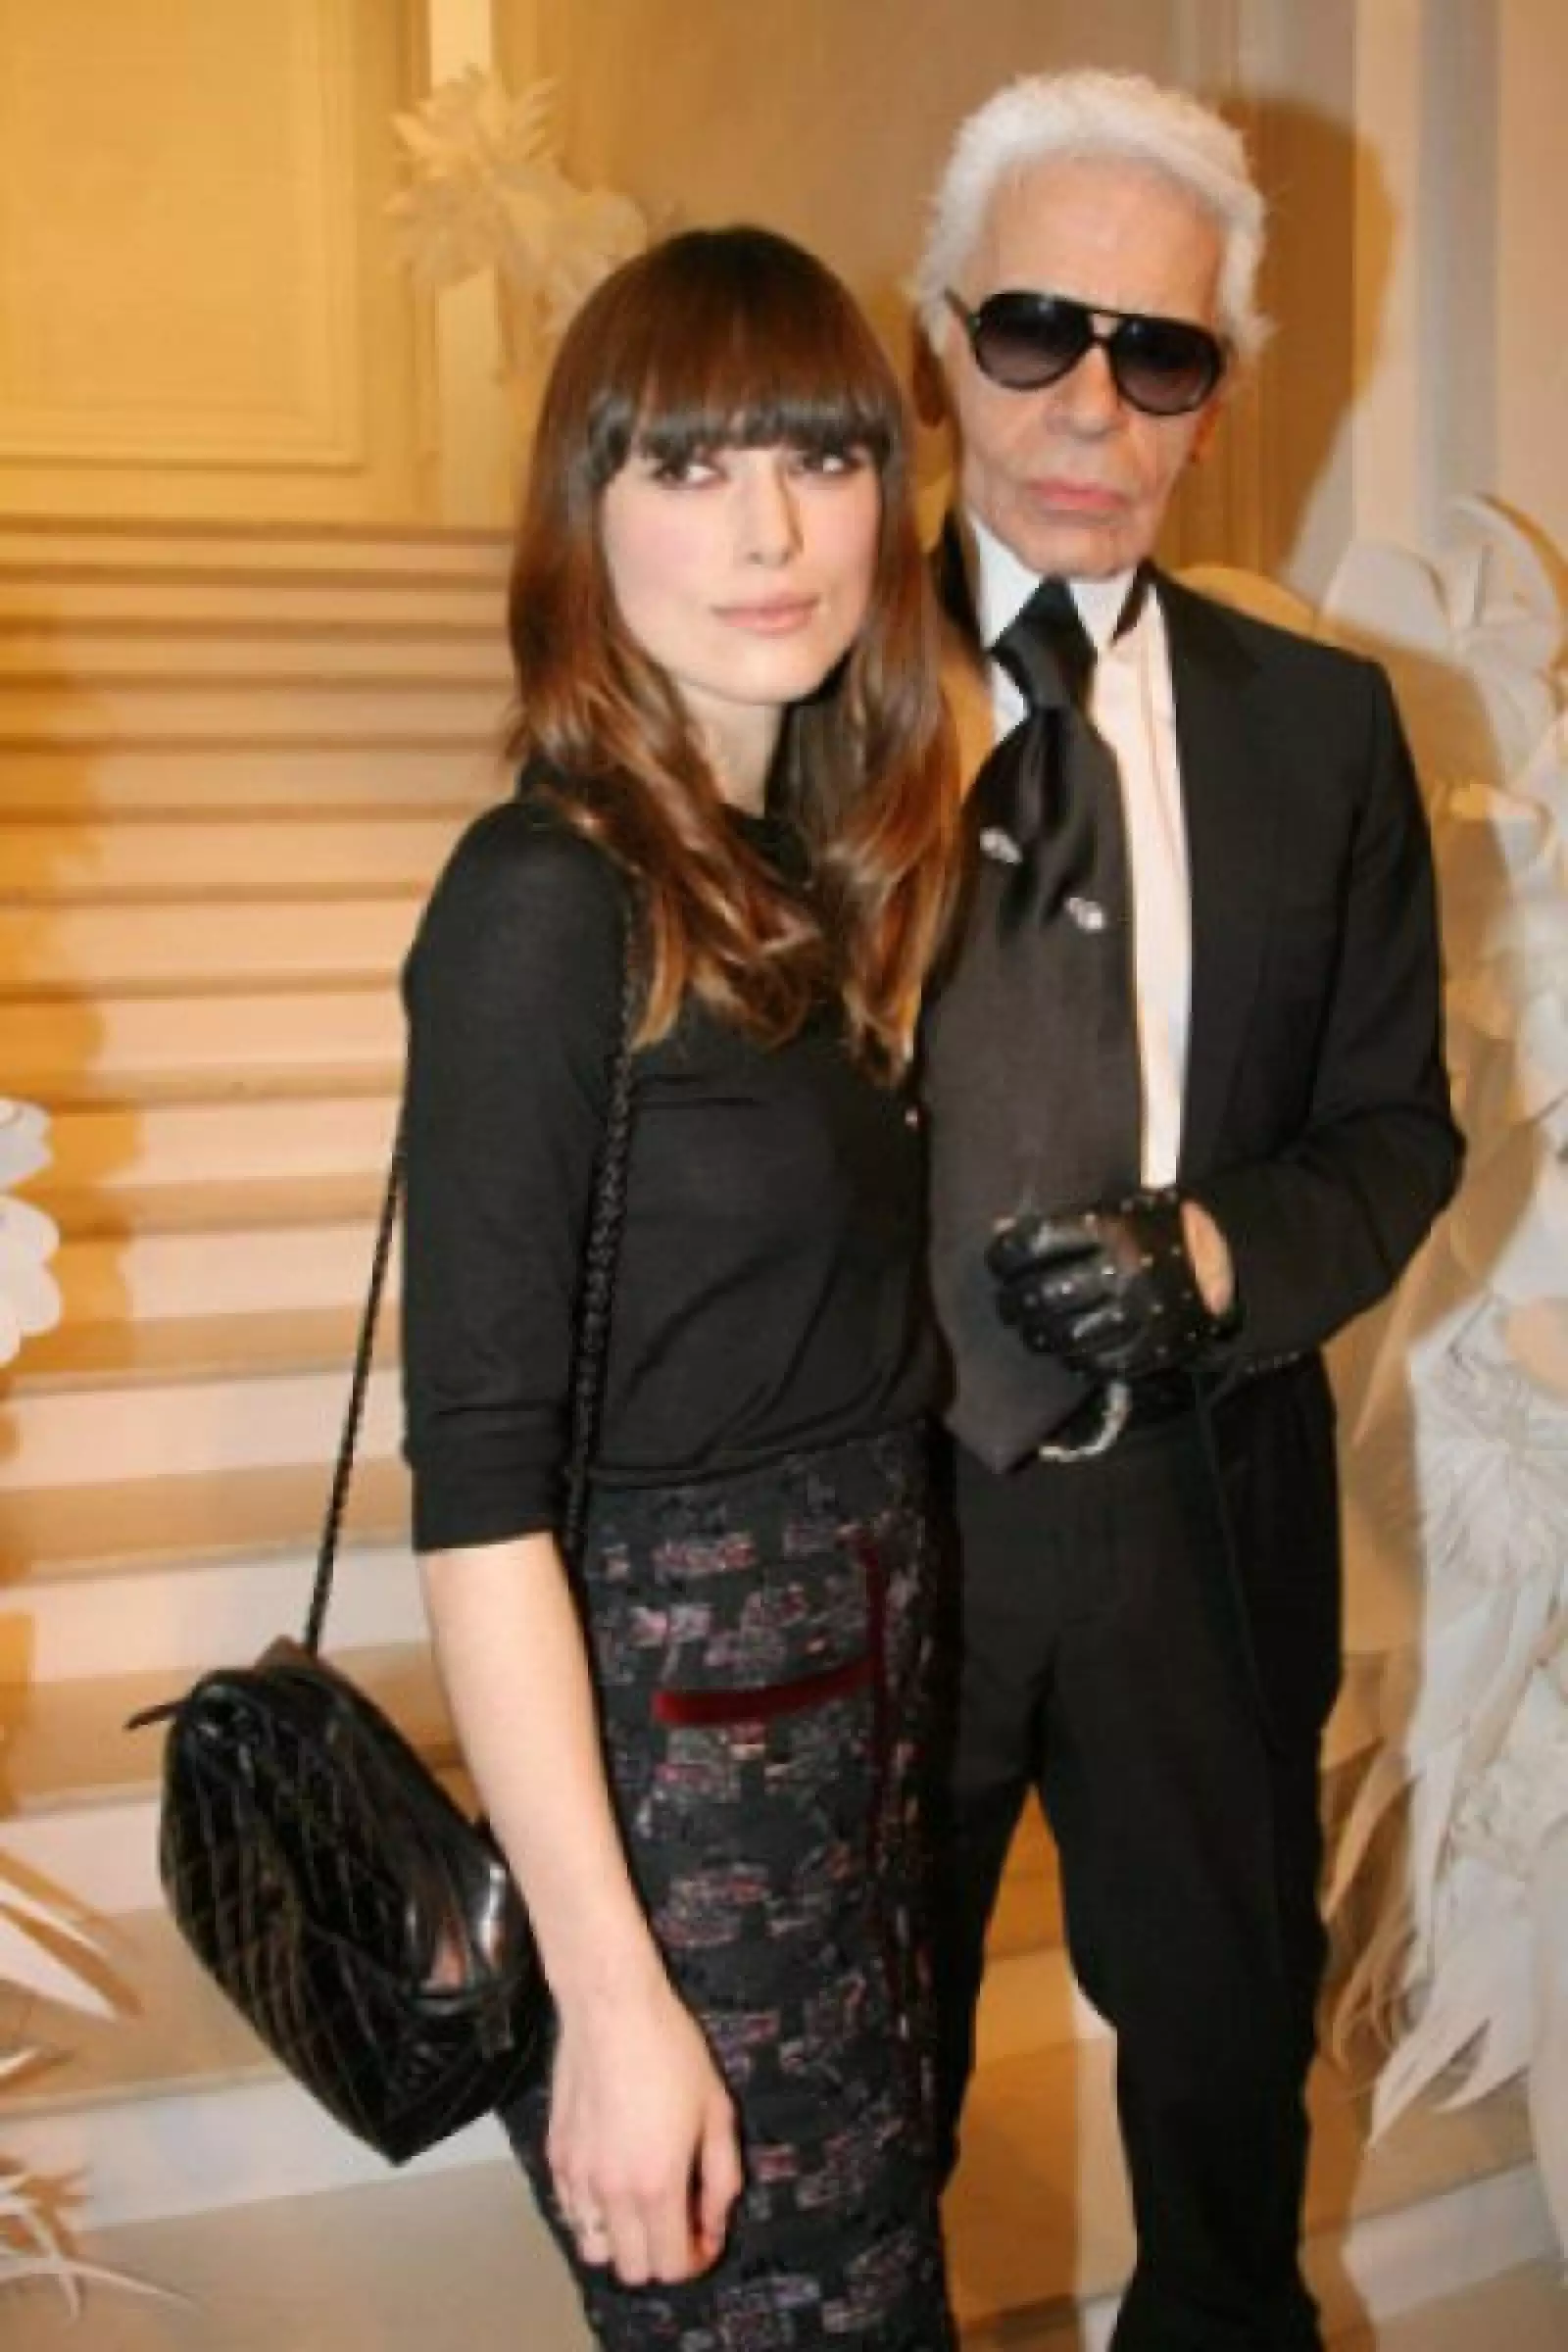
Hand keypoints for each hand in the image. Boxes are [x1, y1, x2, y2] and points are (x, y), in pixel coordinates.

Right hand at [548, 1973, 742, 2287]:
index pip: (671, 2267)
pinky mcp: (554, 2155)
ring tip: (641, 2206)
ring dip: (621, 2241)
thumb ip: (721, 2179)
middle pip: (632, 2270)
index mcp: (658, 2185)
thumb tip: (713, 2225)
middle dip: (661, 2256)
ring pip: (594, 2250)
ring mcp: (577, 2177)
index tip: (704, 2235)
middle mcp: (612, 2193)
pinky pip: (570, 2212)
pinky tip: (612, 2179)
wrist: (612, 2007)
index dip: (695, 2261)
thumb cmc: (671, 2052)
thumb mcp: (717, 2112)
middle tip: (677, 2220)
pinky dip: (592, 2214)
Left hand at [987, 1187, 1235, 1382]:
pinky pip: (1095, 1363)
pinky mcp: (1149, 1348)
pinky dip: (1071, 1360)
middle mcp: (1122, 1273)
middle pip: (1043, 1296)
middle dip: (1012, 1304)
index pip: (1036, 1244)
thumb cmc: (1152, 1229)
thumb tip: (998, 1230)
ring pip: (1064, 1336)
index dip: (1004, 1255)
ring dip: (1035, 1336)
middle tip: (1006, 1305)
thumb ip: (1060, 1222)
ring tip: (1029, 1330)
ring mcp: (1136, 1315)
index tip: (998, 1261)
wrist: (1217, 1264)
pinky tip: (1063, 1349)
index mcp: (1111, 1230)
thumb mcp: (1113, 1210)